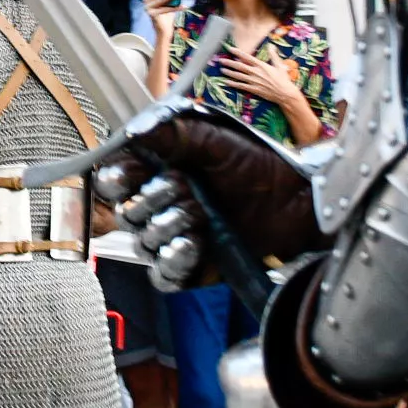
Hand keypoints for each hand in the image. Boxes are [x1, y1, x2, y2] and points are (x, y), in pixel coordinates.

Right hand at [94, 101, 325, 287]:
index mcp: (156, 171)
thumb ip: (175, 132)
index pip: (112, 180)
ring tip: (200, 215)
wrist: (295, 201)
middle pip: (125, 214)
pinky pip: (163, 276)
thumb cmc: (258, 165)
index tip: (136, 170)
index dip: (118, 177)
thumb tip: (136, 131)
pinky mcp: (191, 268)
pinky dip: (175, 261)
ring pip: (143, 243)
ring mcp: (173, 239)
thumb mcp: (217, 140)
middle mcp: (158, 207)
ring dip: (168, 226)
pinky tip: (195, 244)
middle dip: (152, 199)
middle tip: (184, 186)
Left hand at [216, 47, 303, 109]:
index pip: (247, 57)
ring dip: (229, 73)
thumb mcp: (279, 65)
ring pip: (238, 76)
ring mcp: (254, 81)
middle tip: (221, 61)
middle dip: (229, 63)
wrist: (285, 93)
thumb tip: (271, 45)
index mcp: (261, 65)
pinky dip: (233, 84)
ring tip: (222, 70)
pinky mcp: (253, 89)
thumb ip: (273, 55)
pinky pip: (241, 86)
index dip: (238, 53)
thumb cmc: (283, 79)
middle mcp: (256, 72)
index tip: (230, 49)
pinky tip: (227, 82)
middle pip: (240, 66)